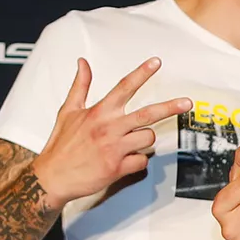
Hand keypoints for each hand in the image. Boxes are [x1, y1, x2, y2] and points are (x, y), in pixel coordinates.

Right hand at [32, 57, 190, 206]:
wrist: (52, 177)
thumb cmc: (60, 145)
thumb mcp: (68, 111)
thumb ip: (80, 86)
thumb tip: (83, 63)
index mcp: (98, 112)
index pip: (124, 87)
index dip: (142, 73)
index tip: (156, 62)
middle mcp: (108, 128)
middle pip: (147, 113)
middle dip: (171, 107)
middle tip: (187, 103)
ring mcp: (114, 148)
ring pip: (148, 137)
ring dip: (145, 139)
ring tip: (130, 142)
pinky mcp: (117, 167)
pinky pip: (142, 160)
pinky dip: (138, 160)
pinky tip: (125, 160)